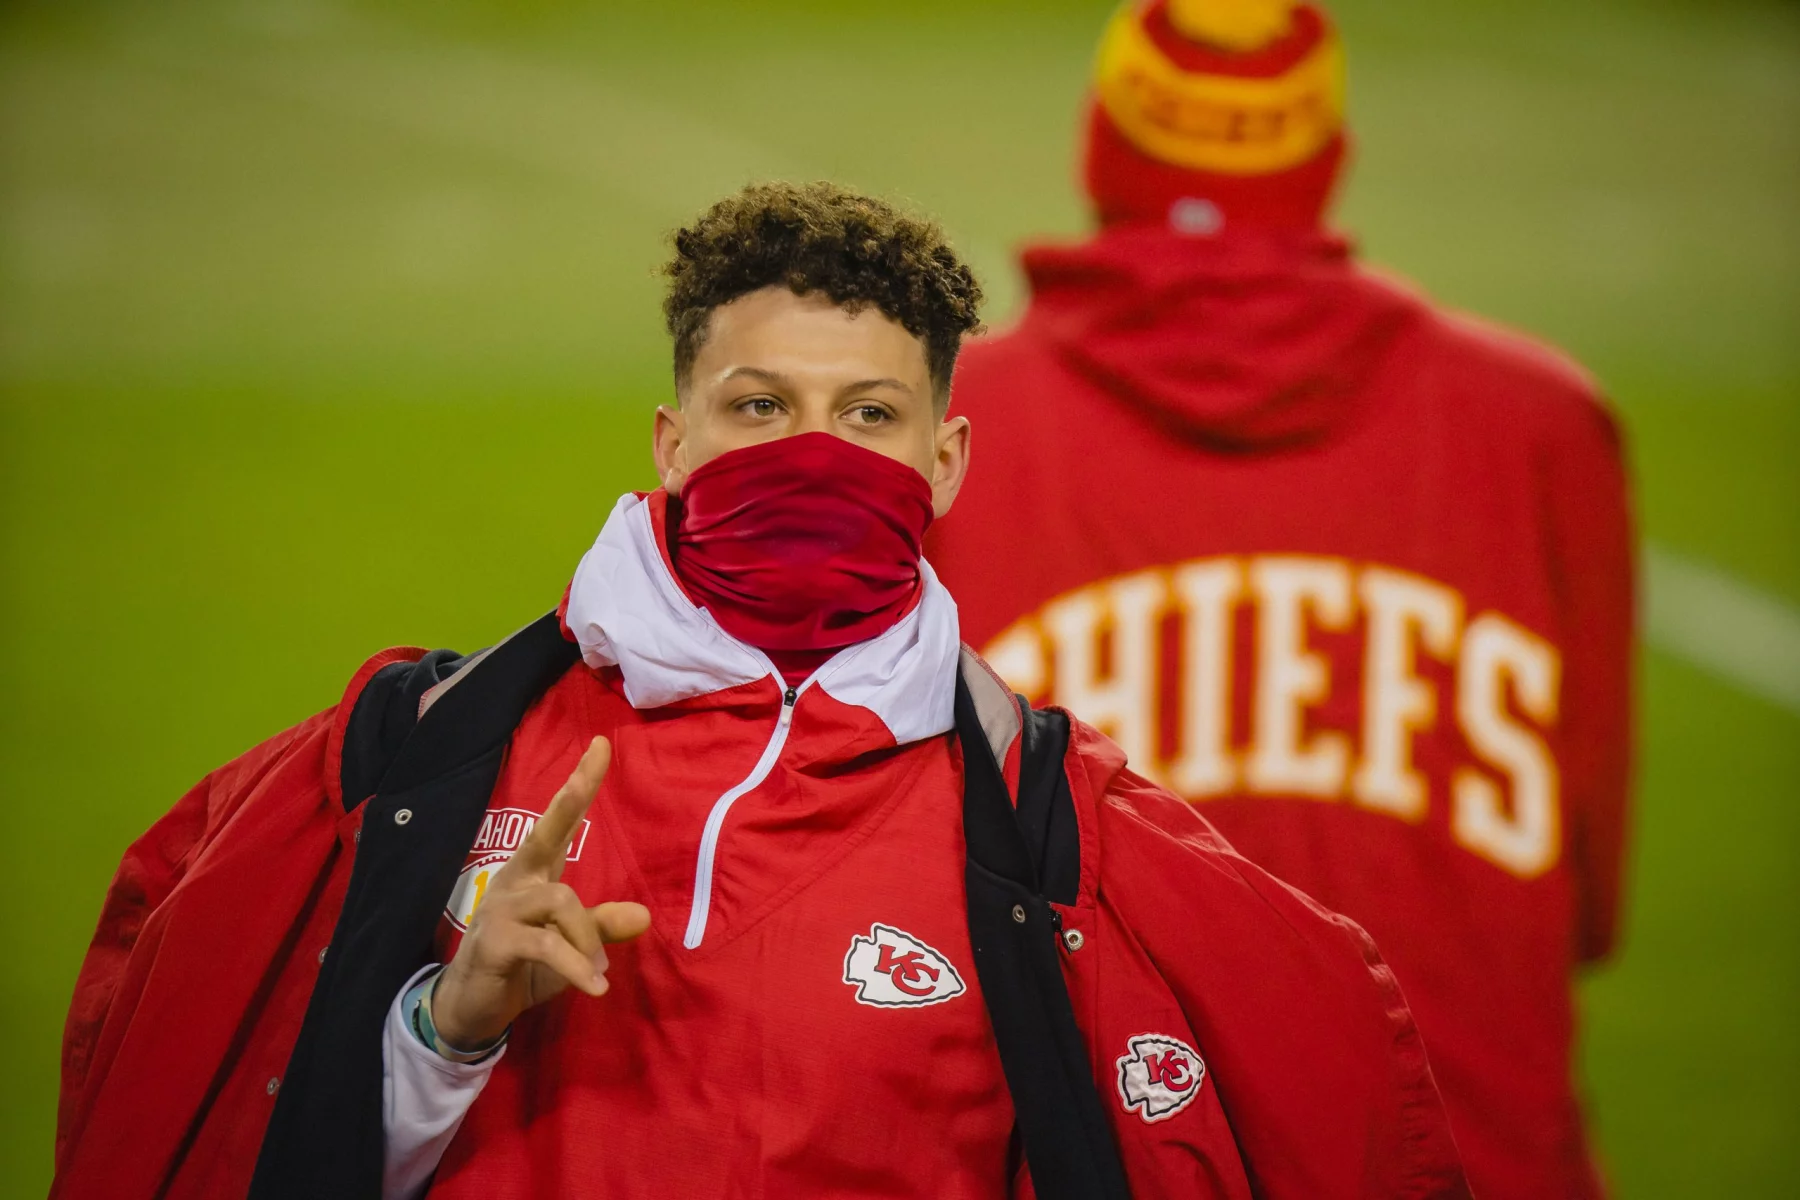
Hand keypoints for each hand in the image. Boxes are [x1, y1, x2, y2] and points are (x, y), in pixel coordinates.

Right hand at [431, 737, 650, 1049]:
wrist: (471, 1008)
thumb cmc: (523, 968)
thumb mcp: (570, 947)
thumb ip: (601, 926)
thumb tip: (644, 916)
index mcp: (535, 874)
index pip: (559, 822)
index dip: (580, 782)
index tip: (601, 745)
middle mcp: (516, 881)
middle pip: (545, 833)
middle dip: (570, 797)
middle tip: (593, 763)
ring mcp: (502, 910)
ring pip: (560, 902)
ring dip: (587, 937)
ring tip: (598, 971)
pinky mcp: (495, 943)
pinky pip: (547, 945)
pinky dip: (577, 966)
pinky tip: (595, 987)